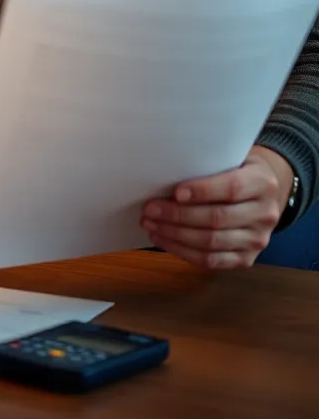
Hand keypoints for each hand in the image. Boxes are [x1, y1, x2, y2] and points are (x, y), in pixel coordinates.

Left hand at [140, 146, 293, 269]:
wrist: (268, 193)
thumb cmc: (238, 170)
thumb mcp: (232, 157)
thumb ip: (208, 164)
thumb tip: (165, 172)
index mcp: (262, 183)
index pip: (232, 189)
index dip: (202, 191)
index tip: (175, 193)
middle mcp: (265, 214)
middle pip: (217, 219)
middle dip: (178, 215)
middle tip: (150, 210)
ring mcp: (258, 240)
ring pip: (212, 242)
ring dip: (175, 235)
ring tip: (151, 225)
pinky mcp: (247, 259)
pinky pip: (212, 261)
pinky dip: (184, 252)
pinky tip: (164, 241)